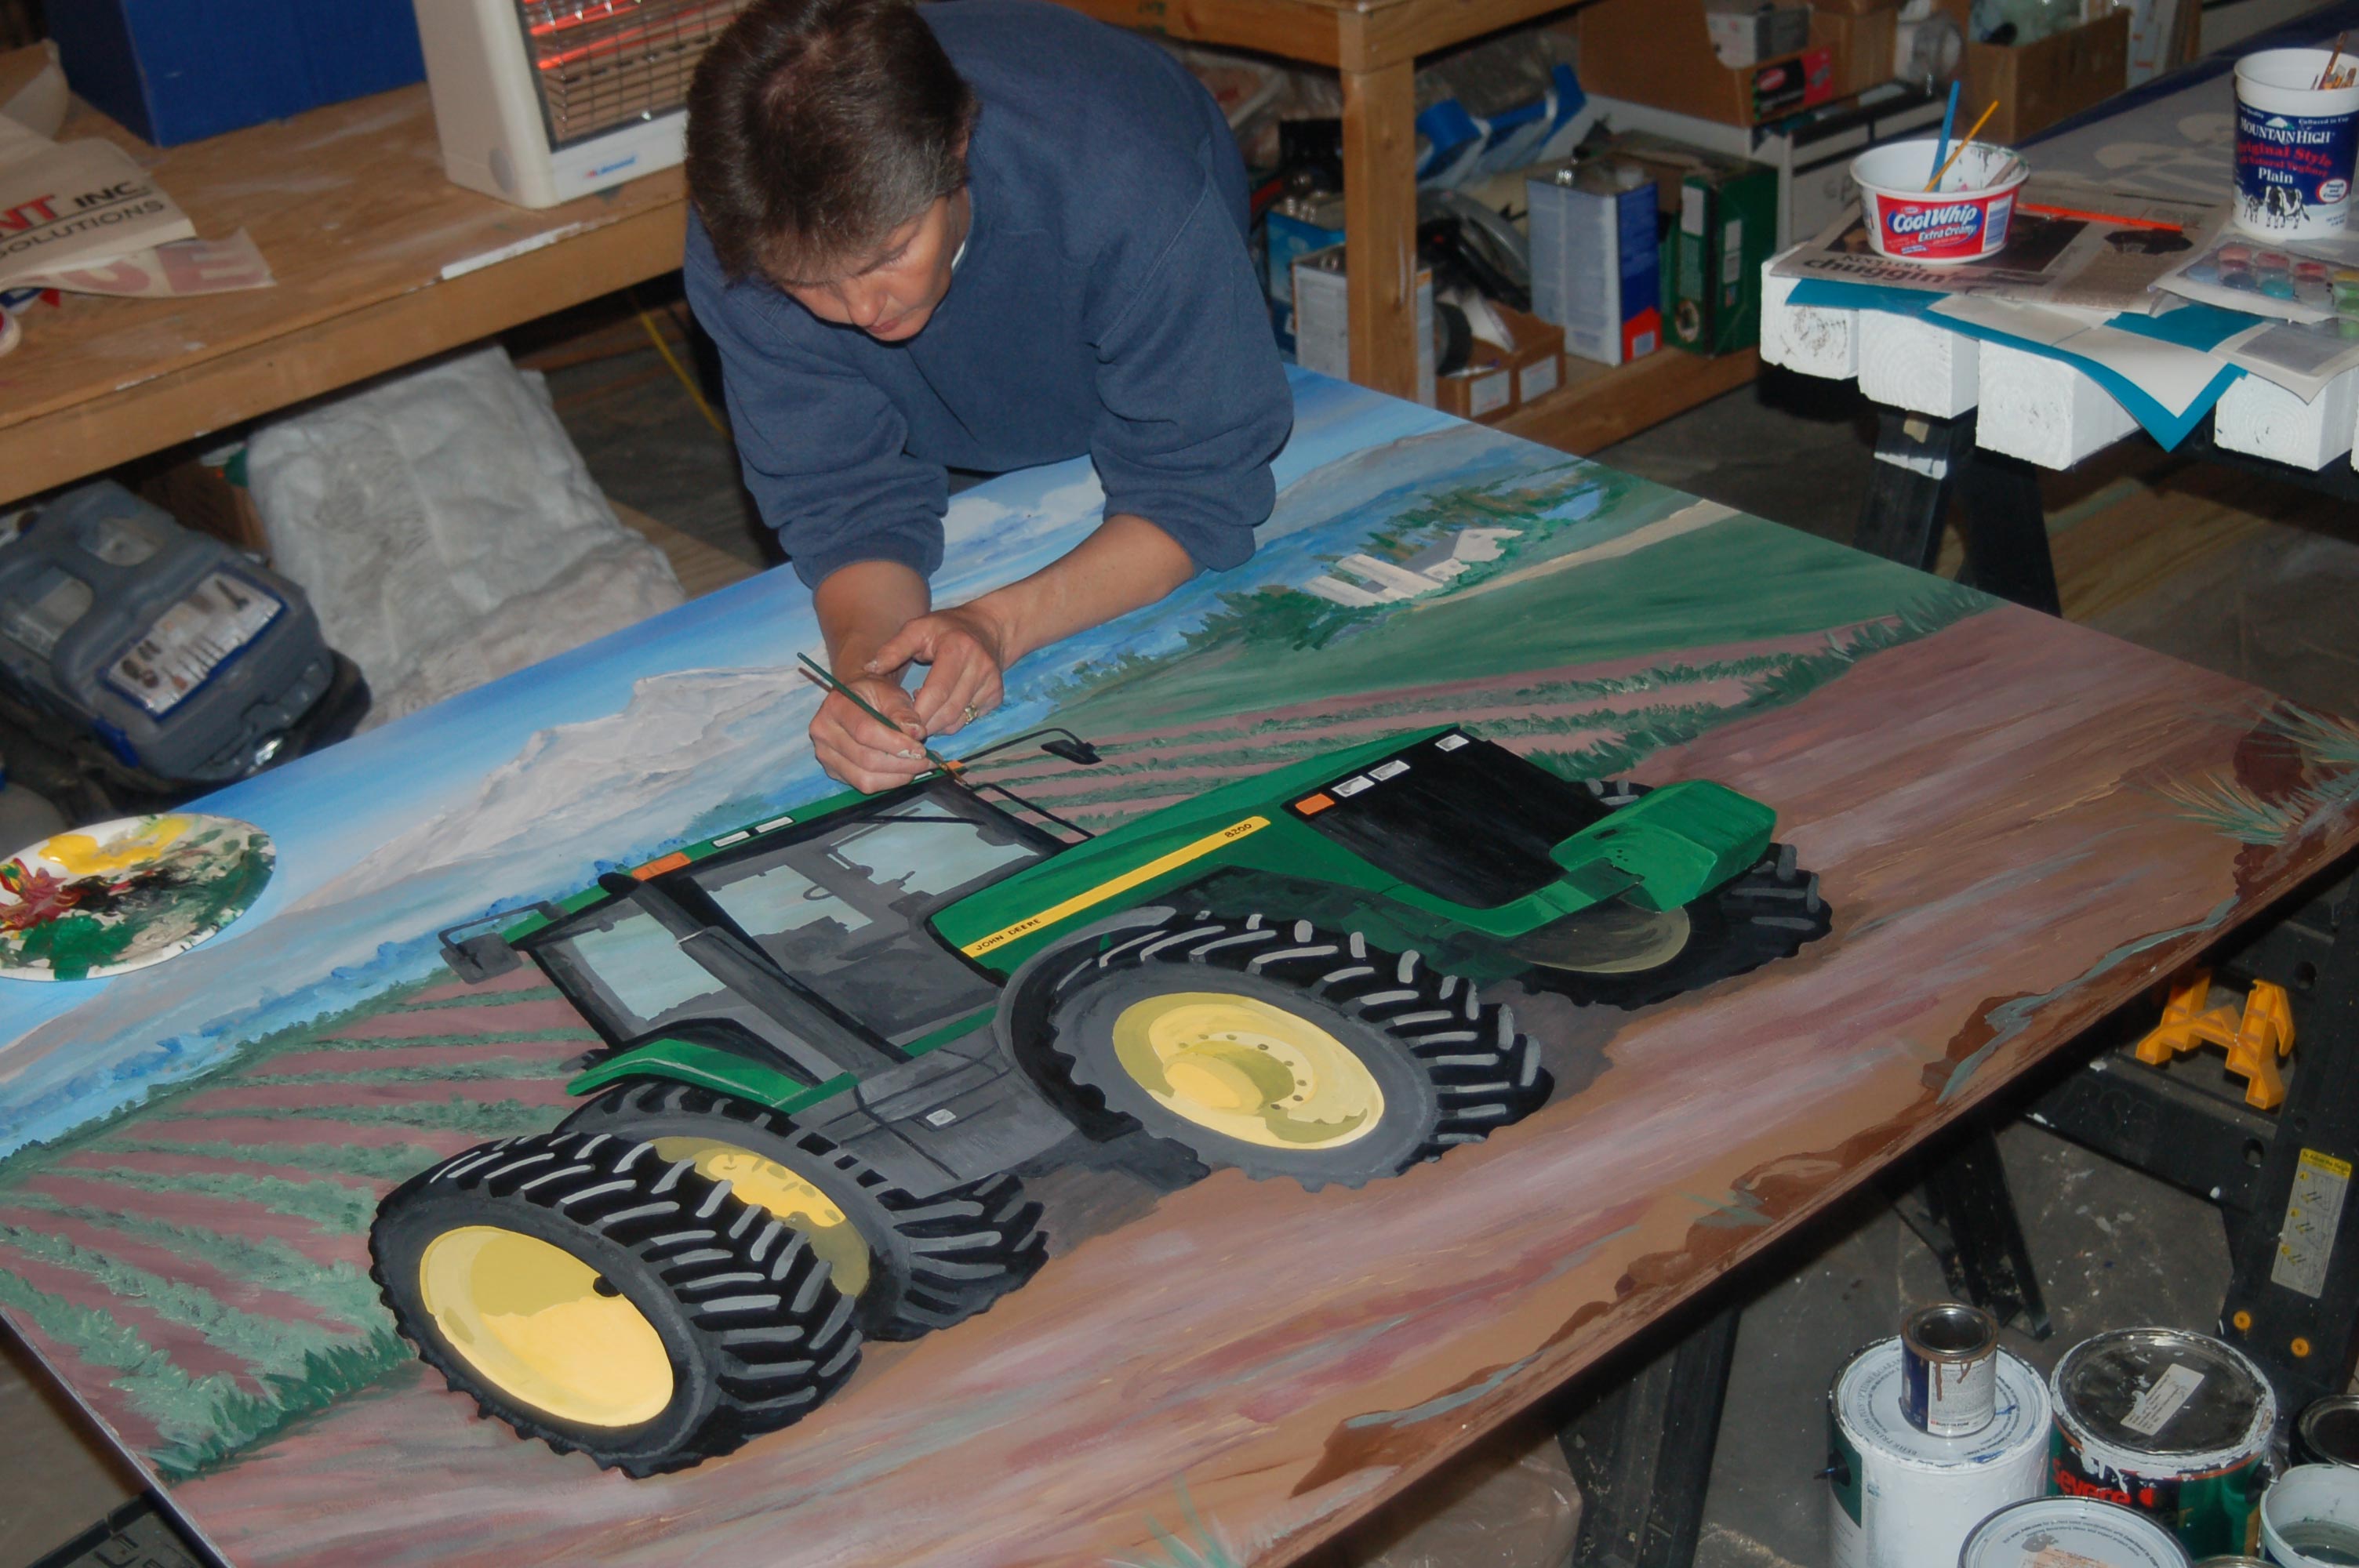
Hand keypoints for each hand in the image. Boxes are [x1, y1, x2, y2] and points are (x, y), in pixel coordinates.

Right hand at [809, 674, 930, 793]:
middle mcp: (823, 732)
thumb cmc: (875, 695)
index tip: (921, 748)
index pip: (865, 732)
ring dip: (898, 776)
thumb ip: (903, 712)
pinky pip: (863, 785)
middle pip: (866, 759)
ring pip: (865, 778)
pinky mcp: (833, 771)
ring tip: (919, 766)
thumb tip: (916, 734)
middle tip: (927, 760)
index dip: (896, 744)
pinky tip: (904, 771)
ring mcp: (825, 754)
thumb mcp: (891, 693)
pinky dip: (889, 782)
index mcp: (836, 705)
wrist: (857, 700)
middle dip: (902, 764)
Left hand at [869, 604, 1008, 738]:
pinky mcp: (996, 696)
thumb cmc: (946, 629)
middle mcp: (980, 667)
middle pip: (948, 711)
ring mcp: (991, 684)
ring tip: (918, 715)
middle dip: (923, 723)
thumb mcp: (918, 628)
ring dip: (934, 725)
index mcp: (958, 649)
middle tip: (902, 726)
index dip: (917, 710)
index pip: (937, 691)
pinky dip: (949, 722)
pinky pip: (968, 720)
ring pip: (958, 720)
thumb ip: (893, 648)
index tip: (898, 719)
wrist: (988, 629)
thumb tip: (869, 669)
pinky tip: (938, 709)